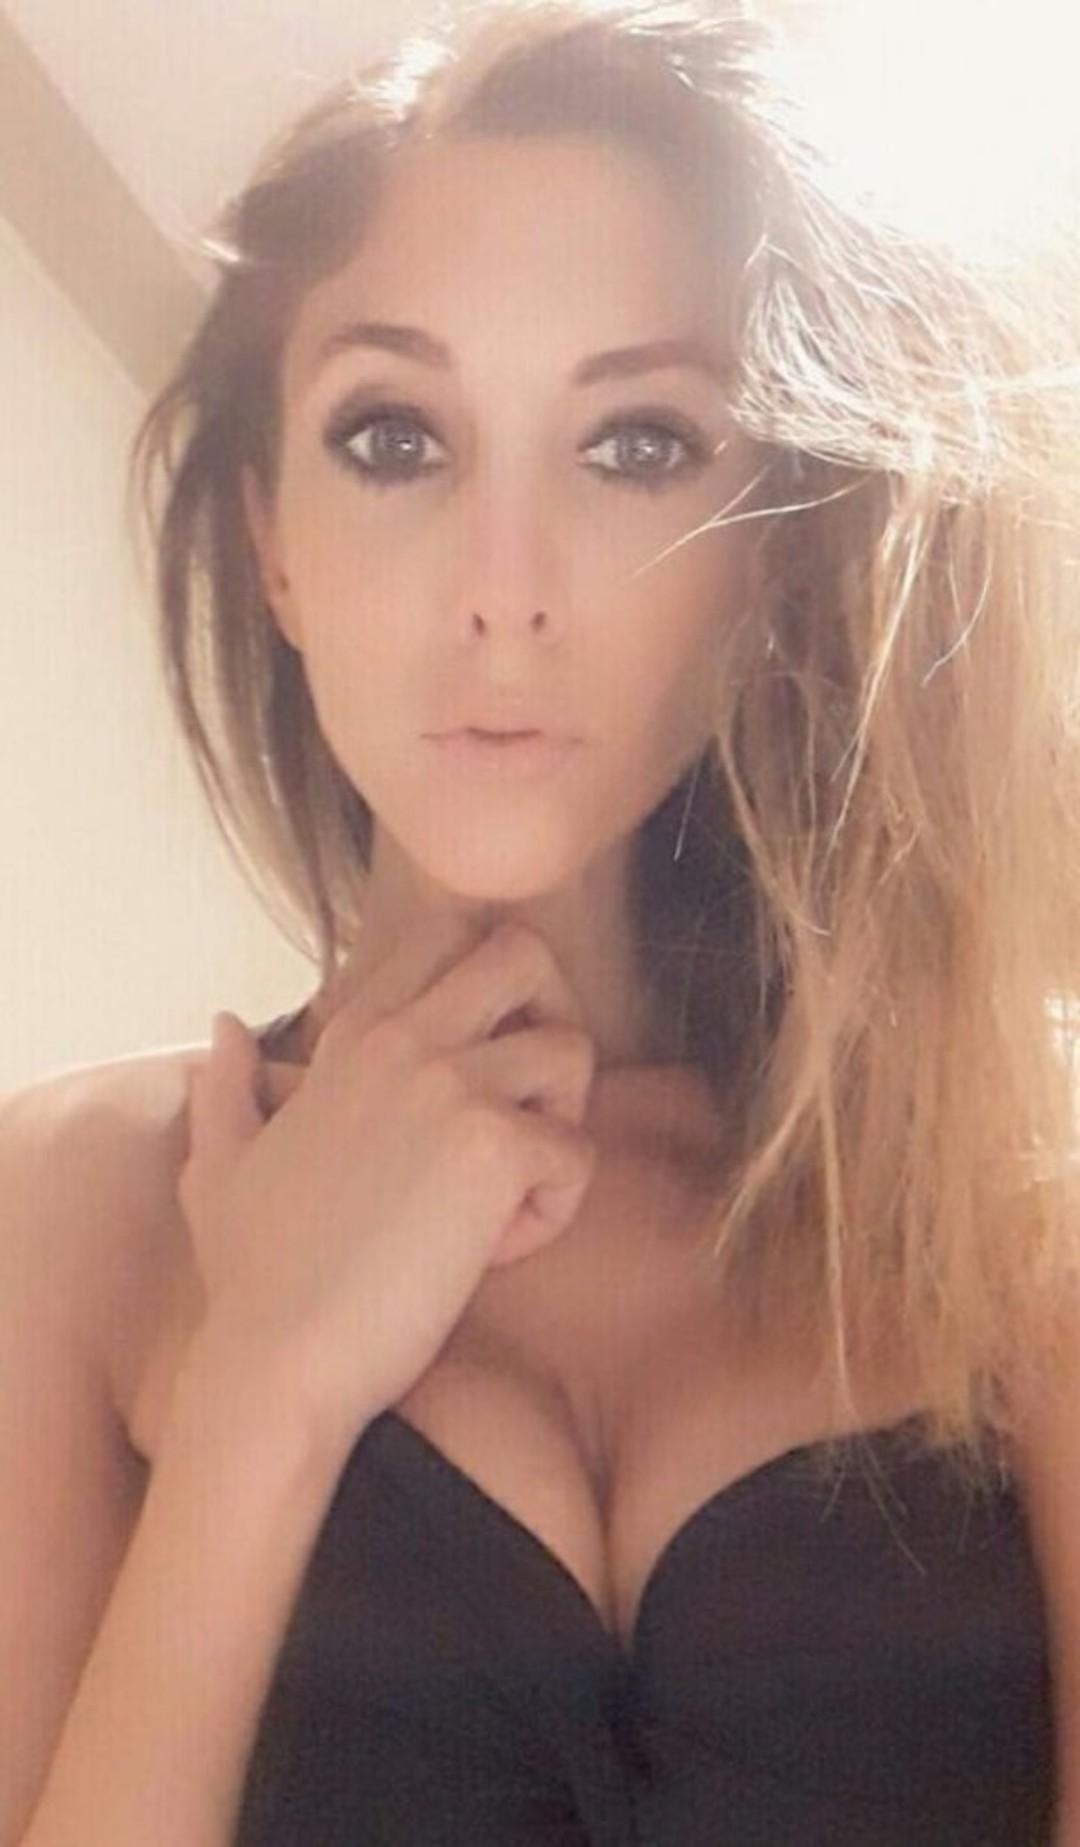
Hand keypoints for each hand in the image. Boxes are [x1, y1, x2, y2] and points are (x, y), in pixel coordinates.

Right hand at [177, 916, 596, 1442]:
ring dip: (564, 1120)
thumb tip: (224, 1027)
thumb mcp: (218, 1166)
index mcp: (351, 1036)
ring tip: (512, 1190)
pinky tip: (494, 1252)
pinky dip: (555, 1208)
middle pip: (525, 953)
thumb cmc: (252, 1279)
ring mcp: (452, 1086)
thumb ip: (228, 1089)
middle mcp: (404, 1040)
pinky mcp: (494, 1149)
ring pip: (574, 1049)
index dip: (485, 995)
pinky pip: (579, 1154)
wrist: (277, 1359)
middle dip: (553, 1017)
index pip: (445, 940)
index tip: (473, 1073)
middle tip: (530, 1105)